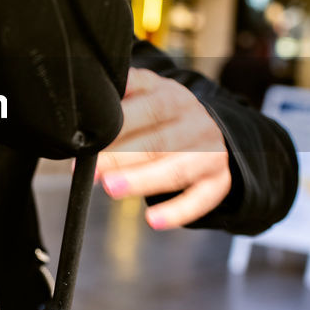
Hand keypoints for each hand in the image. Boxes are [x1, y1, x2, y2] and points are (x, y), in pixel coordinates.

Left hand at [94, 68, 230, 229]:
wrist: (208, 129)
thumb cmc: (163, 115)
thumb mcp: (147, 92)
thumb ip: (124, 90)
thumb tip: (90, 100)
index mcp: (173, 97)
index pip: (148, 109)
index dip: (118, 126)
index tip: (90, 141)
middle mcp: (196, 123)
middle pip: (159, 141)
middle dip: (121, 157)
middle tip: (93, 170)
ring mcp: (211, 152)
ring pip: (177, 170)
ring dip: (142, 180)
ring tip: (111, 188)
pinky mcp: (219, 181)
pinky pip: (201, 199)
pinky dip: (177, 212)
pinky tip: (152, 220)